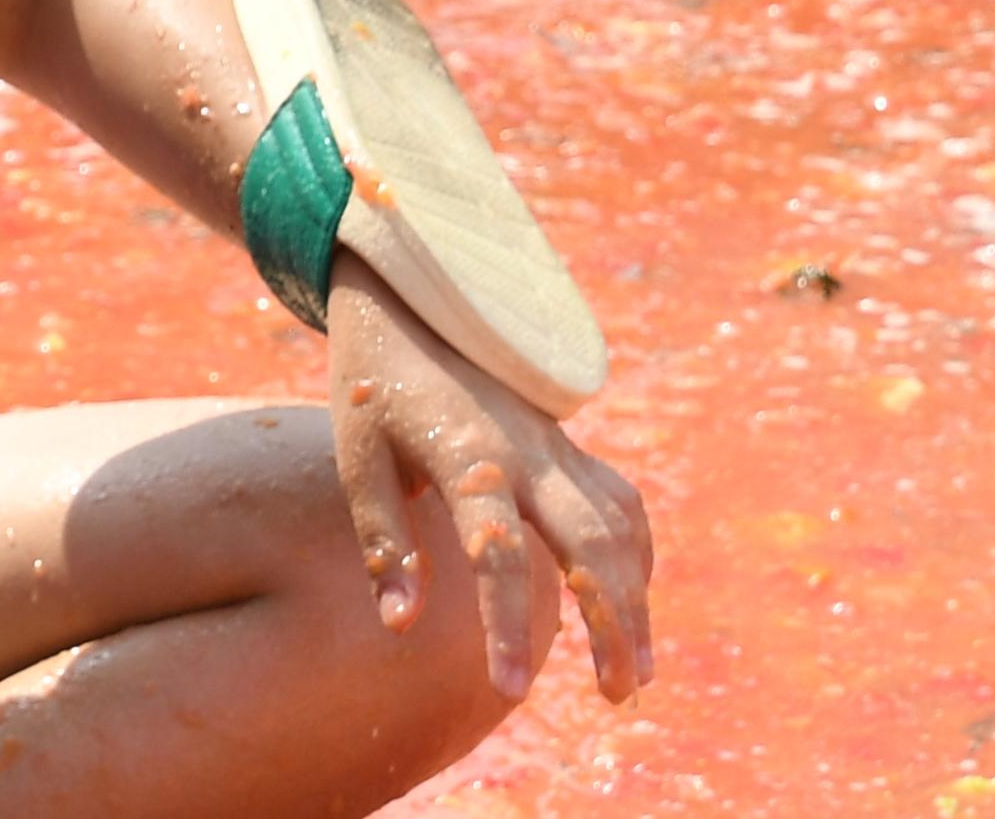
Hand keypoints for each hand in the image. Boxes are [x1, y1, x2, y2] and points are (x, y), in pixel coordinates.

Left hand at [326, 263, 653, 704]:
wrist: (409, 299)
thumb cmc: (372, 385)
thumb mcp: (358, 457)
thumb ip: (384, 542)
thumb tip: (402, 625)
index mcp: (467, 456)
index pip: (497, 553)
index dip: (507, 624)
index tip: (511, 690)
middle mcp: (527, 452)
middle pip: (592, 544)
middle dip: (614, 622)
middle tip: (618, 696)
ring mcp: (557, 444)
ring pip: (619, 528)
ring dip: (636, 600)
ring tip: (635, 672)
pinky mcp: (569, 442)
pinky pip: (620, 503)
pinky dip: (636, 554)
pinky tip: (633, 600)